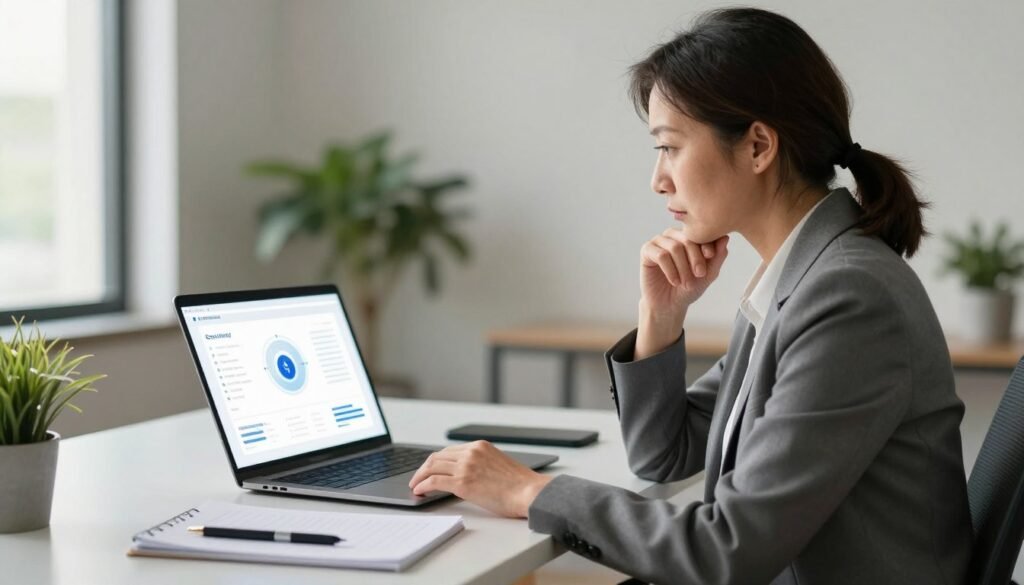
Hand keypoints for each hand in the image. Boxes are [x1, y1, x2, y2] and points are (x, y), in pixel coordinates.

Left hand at [408, 441, 552, 517]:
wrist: (530, 492)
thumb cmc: (520, 485)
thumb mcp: (499, 465)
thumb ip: (481, 464)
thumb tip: (467, 476)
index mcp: (480, 446)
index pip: (449, 451)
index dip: (436, 461)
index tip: (429, 469)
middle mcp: (471, 452)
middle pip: (437, 457)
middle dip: (424, 468)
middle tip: (417, 478)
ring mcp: (466, 466)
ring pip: (432, 467)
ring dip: (419, 476)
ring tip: (415, 486)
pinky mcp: (462, 482)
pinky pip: (434, 481)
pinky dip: (423, 485)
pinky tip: (419, 491)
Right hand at [636, 231, 728, 358]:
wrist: (670, 304)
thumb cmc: (689, 287)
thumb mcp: (708, 274)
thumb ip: (718, 257)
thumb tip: (725, 238)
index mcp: (688, 236)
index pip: (699, 233)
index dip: (706, 244)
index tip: (710, 257)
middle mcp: (673, 235)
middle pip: (687, 239)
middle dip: (695, 258)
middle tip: (699, 275)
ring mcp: (659, 241)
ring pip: (674, 247)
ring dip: (682, 268)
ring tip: (686, 282)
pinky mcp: (647, 250)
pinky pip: (661, 255)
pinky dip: (670, 270)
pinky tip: (674, 281)